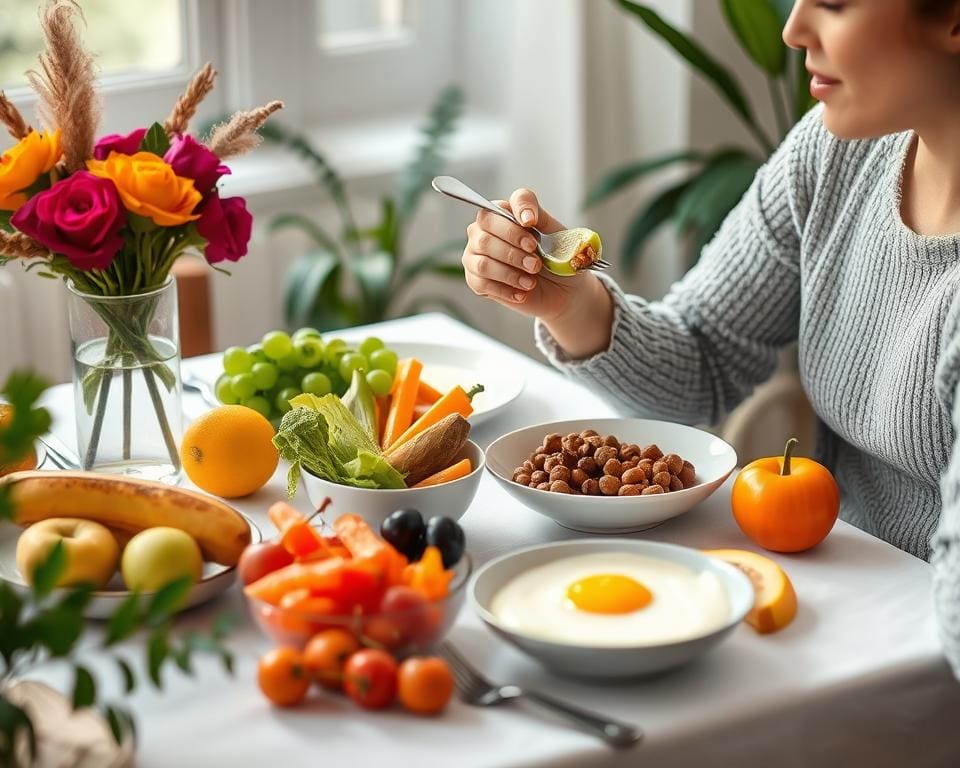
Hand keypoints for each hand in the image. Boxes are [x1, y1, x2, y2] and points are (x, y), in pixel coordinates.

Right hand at [462, 188, 594, 320]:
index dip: (511, 219)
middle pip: (484, 238)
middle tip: (536, 264)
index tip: (531, 226)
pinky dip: (506, 290)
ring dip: (510, 274)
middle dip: (513, 253)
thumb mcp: (555, 233)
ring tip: (531, 281)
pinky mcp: (476, 280)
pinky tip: (522, 292)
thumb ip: (539, 217)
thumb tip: (525, 218)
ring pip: (483, 264)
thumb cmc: (556, 257)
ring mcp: (475, 256)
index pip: (495, 208)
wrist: (563, 288)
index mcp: (502, 214)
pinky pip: (482, 285)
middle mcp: (483, 231)